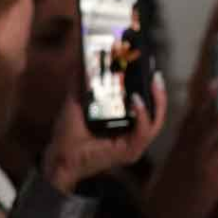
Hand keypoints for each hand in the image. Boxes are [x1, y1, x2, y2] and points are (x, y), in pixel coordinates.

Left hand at [43, 75, 168, 191]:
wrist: (58, 158)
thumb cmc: (68, 135)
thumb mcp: (76, 102)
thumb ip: (81, 82)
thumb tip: (83, 58)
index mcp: (125, 125)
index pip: (147, 106)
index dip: (151, 89)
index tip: (150, 68)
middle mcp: (133, 136)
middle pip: (156, 114)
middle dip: (159, 93)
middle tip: (155, 75)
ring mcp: (133, 146)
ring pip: (155, 123)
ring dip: (156, 102)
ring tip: (152, 84)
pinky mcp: (129, 153)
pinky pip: (143, 133)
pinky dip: (142, 116)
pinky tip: (136, 101)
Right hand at [144, 76, 217, 217]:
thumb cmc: (164, 197)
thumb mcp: (168, 168)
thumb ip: (179, 151)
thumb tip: (189, 135)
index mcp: (176, 148)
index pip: (191, 117)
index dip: (204, 98)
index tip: (216, 82)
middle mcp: (188, 154)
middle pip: (211, 124)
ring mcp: (202, 167)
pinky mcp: (215, 182)